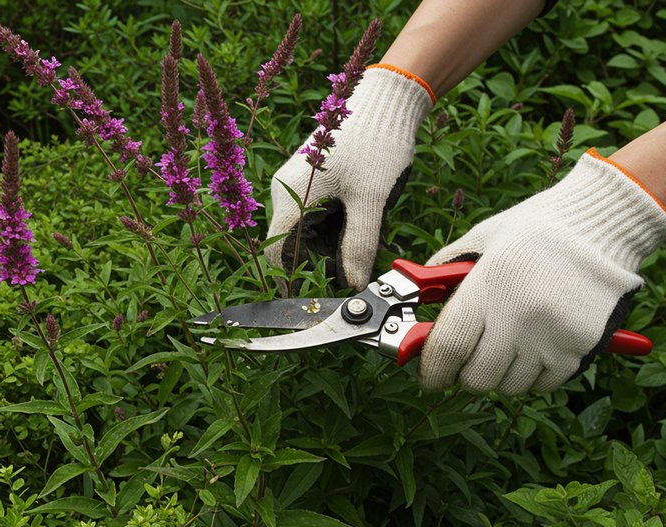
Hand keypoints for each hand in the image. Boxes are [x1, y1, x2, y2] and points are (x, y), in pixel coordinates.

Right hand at [265, 67, 432, 289]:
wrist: (387, 98)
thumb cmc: (376, 143)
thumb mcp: (371, 199)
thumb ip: (359, 245)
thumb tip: (354, 285)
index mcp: (291, 196)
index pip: (278, 253)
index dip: (297, 278)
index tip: (324, 290)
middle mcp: (287, 191)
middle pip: (295, 245)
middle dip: (324, 261)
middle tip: (358, 265)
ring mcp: (300, 185)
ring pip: (310, 232)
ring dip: (334, 245)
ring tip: (367, 238)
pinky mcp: (315, 181)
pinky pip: (320, 216)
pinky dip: (339, 227)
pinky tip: (363, 222)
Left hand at [419, 149, 665, 394]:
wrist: (602, 223)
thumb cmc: (536, 229)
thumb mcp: (482, 240)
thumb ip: (444, 272)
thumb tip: (416, 301)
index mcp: (489, 286)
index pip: (448, 348)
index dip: (432, 370)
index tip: (429, 375)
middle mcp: (519, 316)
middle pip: (476, 378)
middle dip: (464, 375)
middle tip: (466, 361)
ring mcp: (551, 336)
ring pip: (509, 386)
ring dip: (499, 375)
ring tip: (504, 346)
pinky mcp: (579, 348)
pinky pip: (542, 385)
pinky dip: (531, 376)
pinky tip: (532, 348)